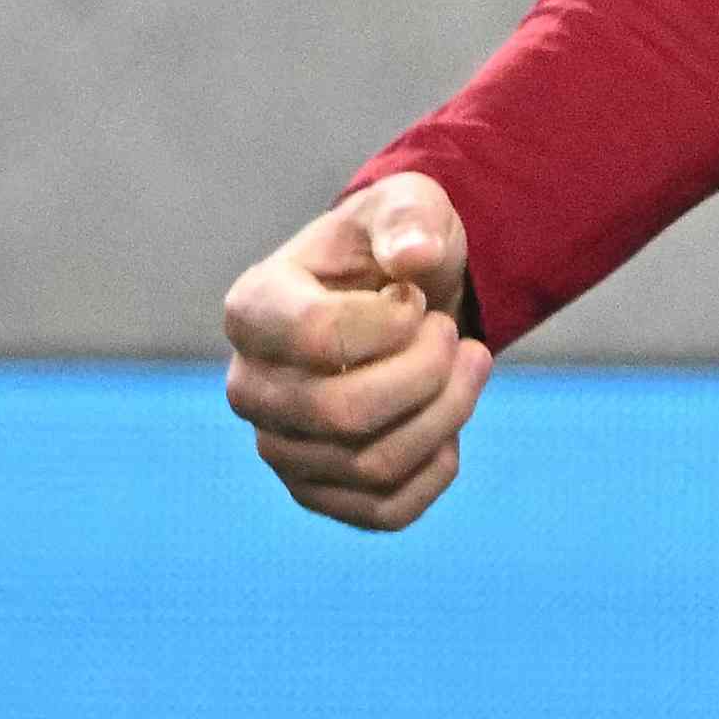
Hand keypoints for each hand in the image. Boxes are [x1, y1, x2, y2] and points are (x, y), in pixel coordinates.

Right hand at [218, 172, 490, 530]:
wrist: (396, 303)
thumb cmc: (392, 249)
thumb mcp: (407, 207)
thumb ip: (410, 218)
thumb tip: (414, 256)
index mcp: (252, 309)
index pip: (317, 337)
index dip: (393, 323)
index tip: (415, 297)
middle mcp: (249, 386)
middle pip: (344, 413)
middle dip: (430, 375)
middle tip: (459, 337)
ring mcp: (277, 447)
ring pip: (371, 465)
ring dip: (448, 415)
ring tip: (470, 367)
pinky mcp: (316, 492)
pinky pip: (384, 511)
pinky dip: (436, 471)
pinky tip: (450, 425)